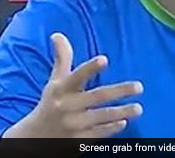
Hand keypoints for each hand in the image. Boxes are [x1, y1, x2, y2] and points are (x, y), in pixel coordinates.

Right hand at [0, 33, 142, 152]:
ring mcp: (73, 125)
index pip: (77, 76)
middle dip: (119, 91)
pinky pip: (98, 134)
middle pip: (97, 96)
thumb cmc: (51, 104)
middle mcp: (67, 106)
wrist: (35, 138)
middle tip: (139, 87)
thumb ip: (62, 59)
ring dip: (121, 112)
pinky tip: (124, 122)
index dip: (90, 68)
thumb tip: (57, 34)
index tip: (104, 59)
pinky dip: (111, 128)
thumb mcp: (55, 82)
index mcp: (61, 89)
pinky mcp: (78, 140)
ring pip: (101, 117)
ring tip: (138, 108)